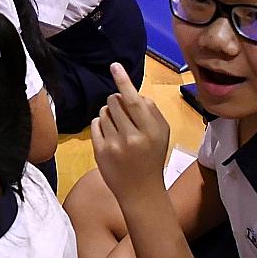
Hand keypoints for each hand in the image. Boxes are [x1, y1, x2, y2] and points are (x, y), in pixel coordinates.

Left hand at [91, 64, 172, 204]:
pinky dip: (100, 124)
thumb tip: (133, 93)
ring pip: (103, 112)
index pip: (133, 100)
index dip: (123, 81)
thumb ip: (151, 111)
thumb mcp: (162, 134)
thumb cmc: (153, 158)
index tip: (114, 66)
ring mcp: (114, 145)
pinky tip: (110, 135)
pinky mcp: (100, 151)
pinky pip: (95, 124)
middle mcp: (132, 137)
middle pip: (114, 102)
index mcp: (151, 131)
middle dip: (116, 102)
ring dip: (109, 114)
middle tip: (123, 115)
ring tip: (119, 128)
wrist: (141, 191)